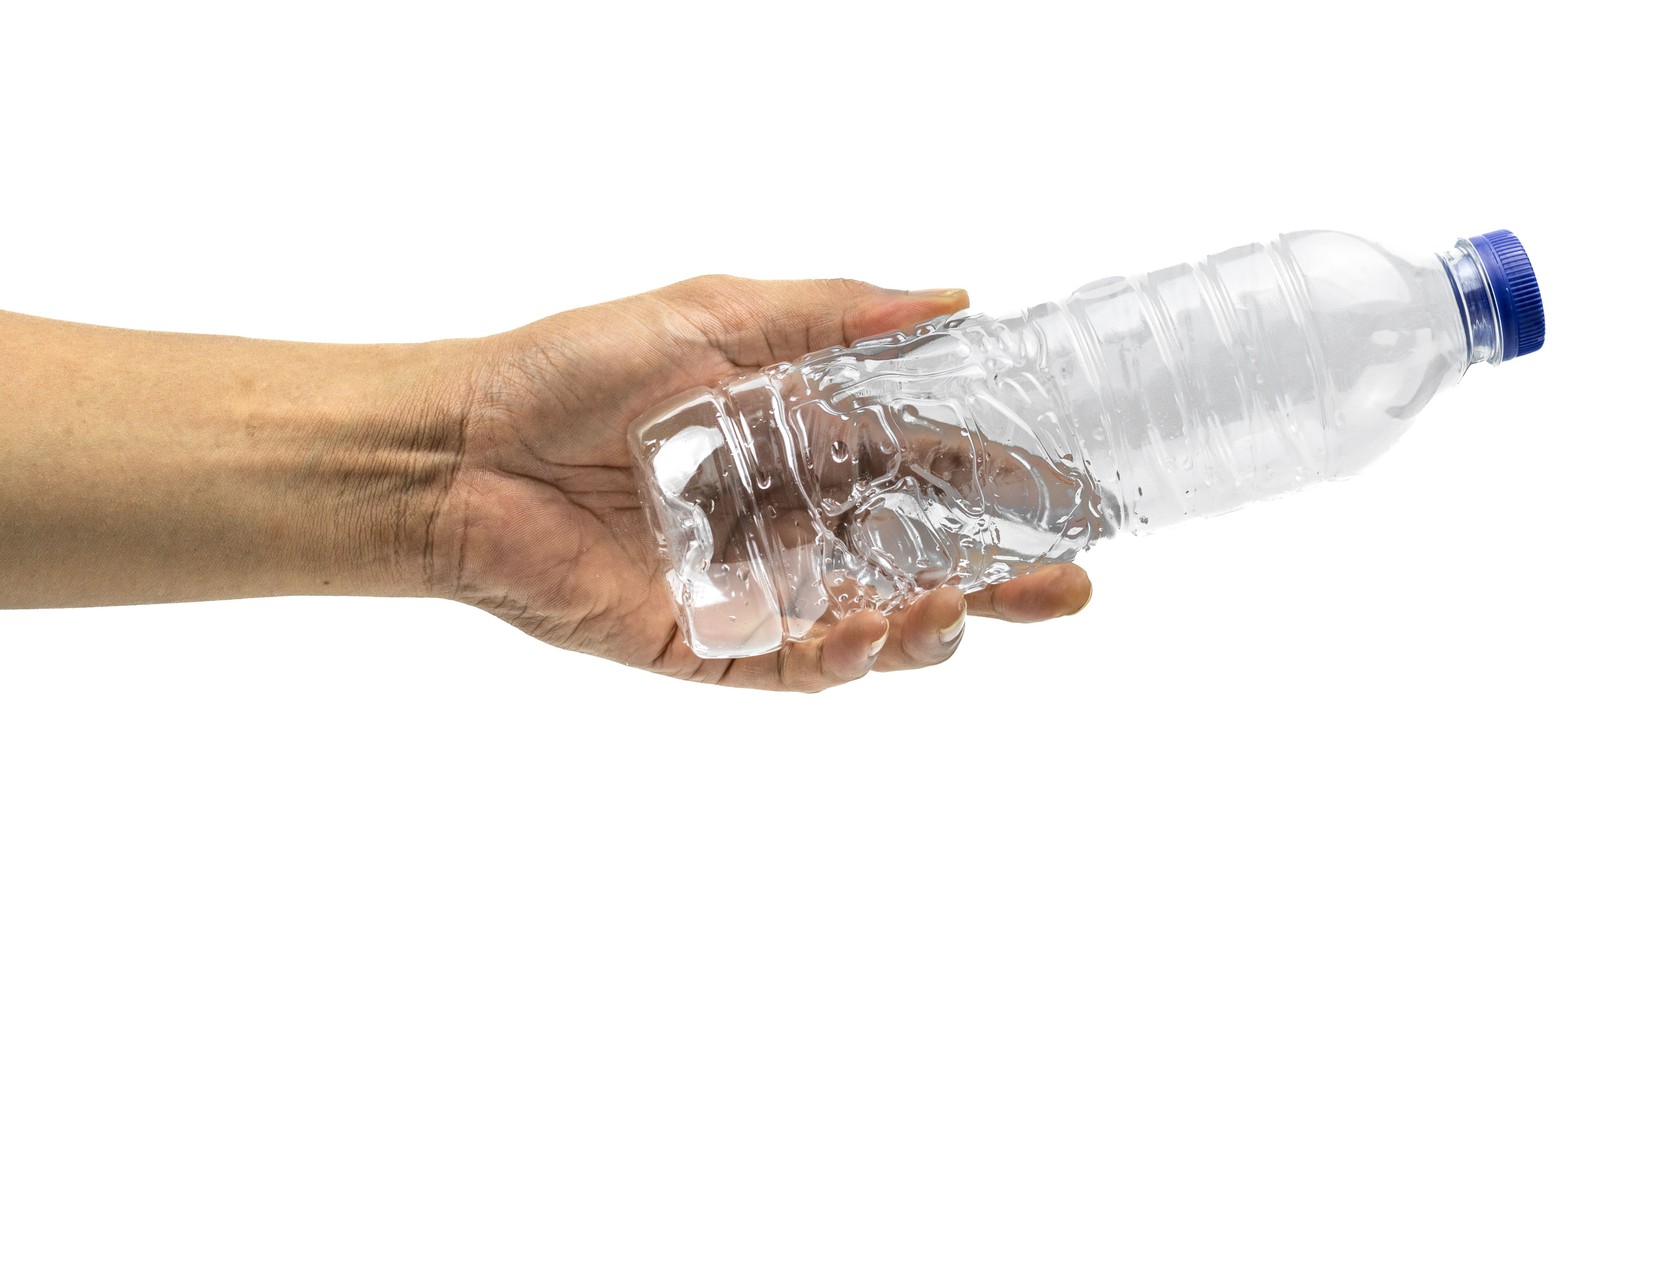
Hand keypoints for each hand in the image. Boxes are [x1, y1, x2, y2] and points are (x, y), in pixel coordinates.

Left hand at [434, 277, 1092, 690]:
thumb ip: (834, 317)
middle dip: (1006, 581)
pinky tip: (875, 624)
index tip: (1079, 496)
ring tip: (972, 603)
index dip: (1007, 486)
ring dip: (940, 625)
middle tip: (1069, 586)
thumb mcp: (719, 315)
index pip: (932, 470)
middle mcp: (794, 521)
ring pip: (879, 626)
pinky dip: (847, 653)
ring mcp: (757, 588)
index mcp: (805, 444)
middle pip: (927, 563)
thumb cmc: (571, 369)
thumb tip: (953, 299)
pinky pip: (799, 664)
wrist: (461, 447)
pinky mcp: (710, 642)